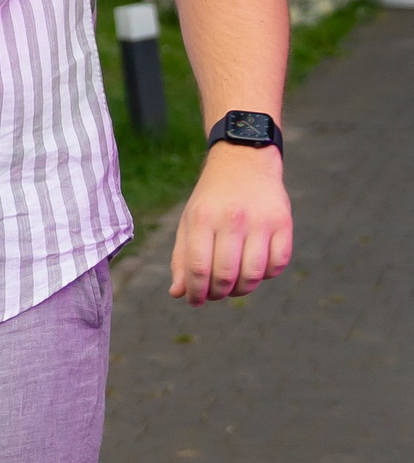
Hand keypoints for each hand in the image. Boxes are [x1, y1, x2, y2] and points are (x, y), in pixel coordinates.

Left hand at [167, 143, 292, 304]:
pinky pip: (278, 264)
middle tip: (215, 293)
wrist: (244, 162)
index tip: (195, 301)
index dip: (196, 293)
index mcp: (203, 218)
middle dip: (218, 294)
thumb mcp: (190, 221)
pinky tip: (255, 267)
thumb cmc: (213, 199)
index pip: (198, 268)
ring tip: (234, 285)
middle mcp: (232, 218)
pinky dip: (266, 275)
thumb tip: (178, 293)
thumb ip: (182, 258)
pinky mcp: (283, 222)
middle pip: (225, 275)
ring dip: (241, 289)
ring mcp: (260, 220)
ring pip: (253, 274)